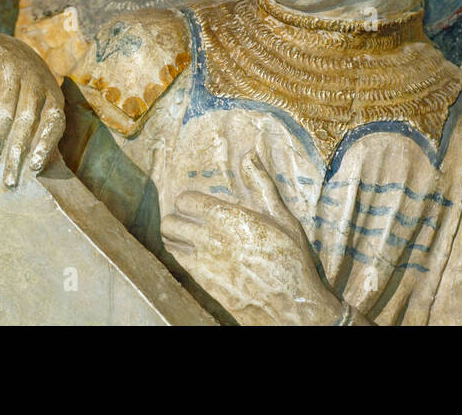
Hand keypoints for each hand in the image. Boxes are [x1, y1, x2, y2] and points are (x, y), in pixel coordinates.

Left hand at [0, 31, 64, 190]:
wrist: (11, 44)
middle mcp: (16, 71)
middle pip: (3, 115)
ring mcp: (38, 83)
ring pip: (29, 121)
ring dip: (18, 153)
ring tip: (9, 181)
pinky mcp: (55, 94)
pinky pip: (55, 120)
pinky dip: (47, 143)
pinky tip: (36, 166)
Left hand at [160, 152, 343, 324]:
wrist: (292, 307)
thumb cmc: (291, 259)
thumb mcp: (282, 218)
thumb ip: (261, 185)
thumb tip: (249, 154)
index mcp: (228, 218)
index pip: (186, 200)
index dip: (189, 200)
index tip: (197, 203)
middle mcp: (210, 239)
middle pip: (170, 221)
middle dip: (176, 217)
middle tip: (187, 219)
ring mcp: (204, 263)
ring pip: (169, 242)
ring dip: (174, 237)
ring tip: (185, 236)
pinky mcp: (203, 283)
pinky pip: (177, 264)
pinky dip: (180, 256)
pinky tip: (192, 255)